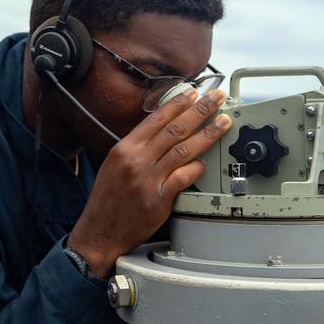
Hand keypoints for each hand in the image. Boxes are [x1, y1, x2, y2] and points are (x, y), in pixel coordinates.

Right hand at [68, 88, 231, 277]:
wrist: (100, 231)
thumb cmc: (107, 200)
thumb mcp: (114, 165)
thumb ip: (137, 148)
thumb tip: (162, 132)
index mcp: (124, 148)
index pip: (156, 119)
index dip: (178, 103)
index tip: (193, 92)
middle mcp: (136, 160)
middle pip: (174, 129)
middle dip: (199, 110)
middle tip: (216, 98)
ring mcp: (148, 179)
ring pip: (184, 149)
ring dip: (207, 134)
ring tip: (223, 122)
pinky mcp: (158, 198)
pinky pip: (183, 178)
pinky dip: (196, 168)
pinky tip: (205, 162)